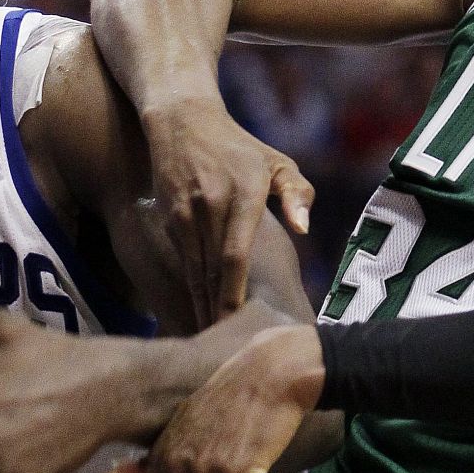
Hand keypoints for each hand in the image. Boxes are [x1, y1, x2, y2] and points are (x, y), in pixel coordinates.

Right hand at [143, 99, 313, 325]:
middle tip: (227, 351)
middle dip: (218, 313)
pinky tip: (198, 315)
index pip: (235, 255)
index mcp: (243, 194)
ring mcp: (185, 213)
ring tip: (212, 343)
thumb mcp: (277, 161)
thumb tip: (303, 228)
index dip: (234, 294)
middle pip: (212, 273)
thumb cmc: (240, 147)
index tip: (238, 324)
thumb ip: (296, 192)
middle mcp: (211, 205)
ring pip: (195, 272)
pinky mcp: (170, 219)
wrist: (182, 121)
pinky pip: (184, 263)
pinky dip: (191, 291)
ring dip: (202, 308)